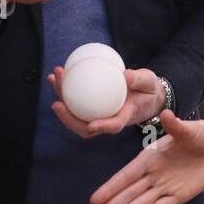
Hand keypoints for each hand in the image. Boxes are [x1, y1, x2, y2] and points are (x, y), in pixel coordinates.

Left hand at [49, 66, 164, 137]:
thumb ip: (139, 79)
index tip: (91, 125)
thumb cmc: (148, 89)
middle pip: (85, 127)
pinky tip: (57, 76)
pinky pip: (76, 102)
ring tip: (53, 79)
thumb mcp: (149, 82)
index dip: (102, 127)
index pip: (114, 126)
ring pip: (77, 115)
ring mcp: (99, 114)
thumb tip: (125, 75)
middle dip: (68, 118)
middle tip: (57, 103)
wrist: (145, 94)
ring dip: (62, 99)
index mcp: (125, 117)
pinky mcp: (92, 107)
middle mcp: (108, 119)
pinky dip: (65, 90)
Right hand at [90, 109, 203, 203]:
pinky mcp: (178, 196)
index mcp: (150, 157)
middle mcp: (153, 174)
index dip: (111, 187)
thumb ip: (175, 126)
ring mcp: (164, 186)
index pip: (126, 175)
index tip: (94, 200)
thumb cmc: (200, 134)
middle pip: (128, 194)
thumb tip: (166, 114)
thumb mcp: (188, 130)